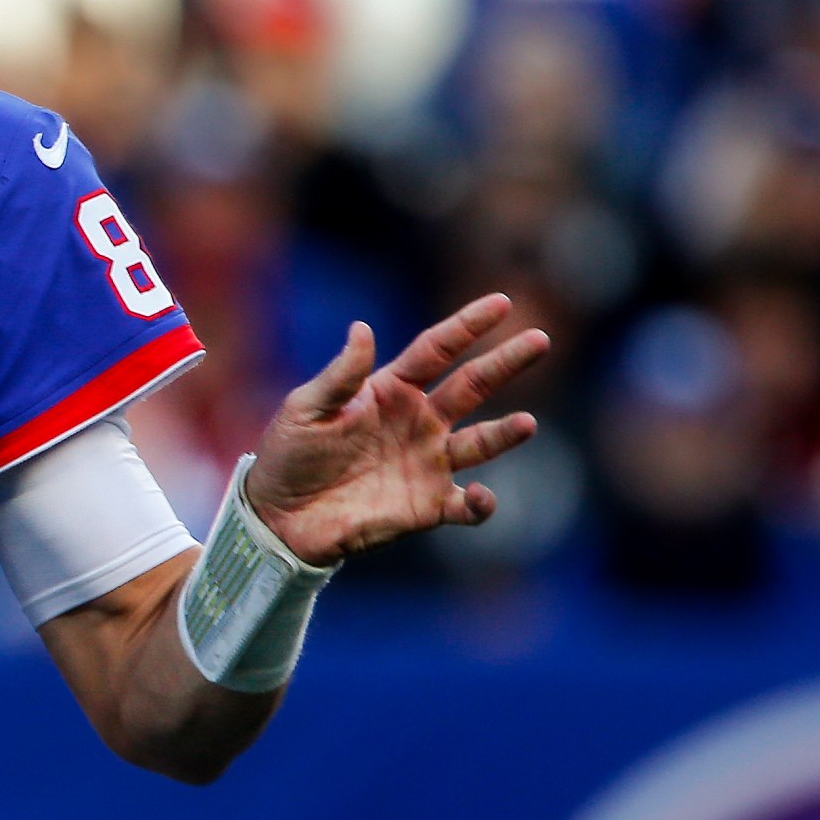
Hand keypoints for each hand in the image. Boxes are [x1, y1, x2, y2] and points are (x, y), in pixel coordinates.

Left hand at [246, 294, 550, 566]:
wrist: (279, 517)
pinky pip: (466, 506)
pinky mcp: (428, 506)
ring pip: (480, 443)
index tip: (502, 303)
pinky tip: (481, 496)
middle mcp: (418, 422)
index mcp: (390, 390)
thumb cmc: (289, 454)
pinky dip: (480, 503)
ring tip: (527, 423)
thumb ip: (340, 375)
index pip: (436, 350)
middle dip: (506, 363)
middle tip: (540, 339)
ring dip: (505, 434)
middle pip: (471, 386)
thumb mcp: (306, 408)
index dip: (467, 326)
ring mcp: (427, 463)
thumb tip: (363, 328)